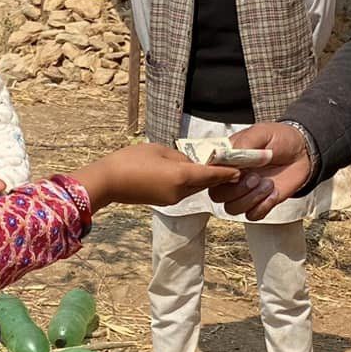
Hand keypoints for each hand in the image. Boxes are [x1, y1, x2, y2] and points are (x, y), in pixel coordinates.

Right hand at [74, 143, 238, 210]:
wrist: (107, 182)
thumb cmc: (130, 160)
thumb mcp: (158, 150)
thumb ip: (179, 156)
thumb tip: (190, 163)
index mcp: (181, 176)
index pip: (212, 174)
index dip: (228, 171)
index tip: (243, 168)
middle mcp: (180, 192)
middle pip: (206, 183)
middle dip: (219, 176)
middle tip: (234, 166)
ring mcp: (172, 199)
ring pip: (195, 188)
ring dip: (204, 180)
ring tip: (214, 168)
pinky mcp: (164, 202)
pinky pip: (183, 192)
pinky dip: (190, 184)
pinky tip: (190, 174)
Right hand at [213, 123, 312, 220]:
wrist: (302, 151)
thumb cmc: (280, 138)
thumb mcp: (262, 133)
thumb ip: (245, 143)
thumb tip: (230, 153)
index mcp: (226, 160)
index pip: (209, 173)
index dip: (219, 176)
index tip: (237, 171)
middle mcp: (232, 178)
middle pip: (217, 195)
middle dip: (236, 190)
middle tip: (255, 177)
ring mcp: (245, 192)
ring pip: (233, 208)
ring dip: (251, 199)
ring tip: (268, 183)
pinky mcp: (259, 203)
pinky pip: (252, 215)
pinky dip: (263, 206)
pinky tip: (273, 193)